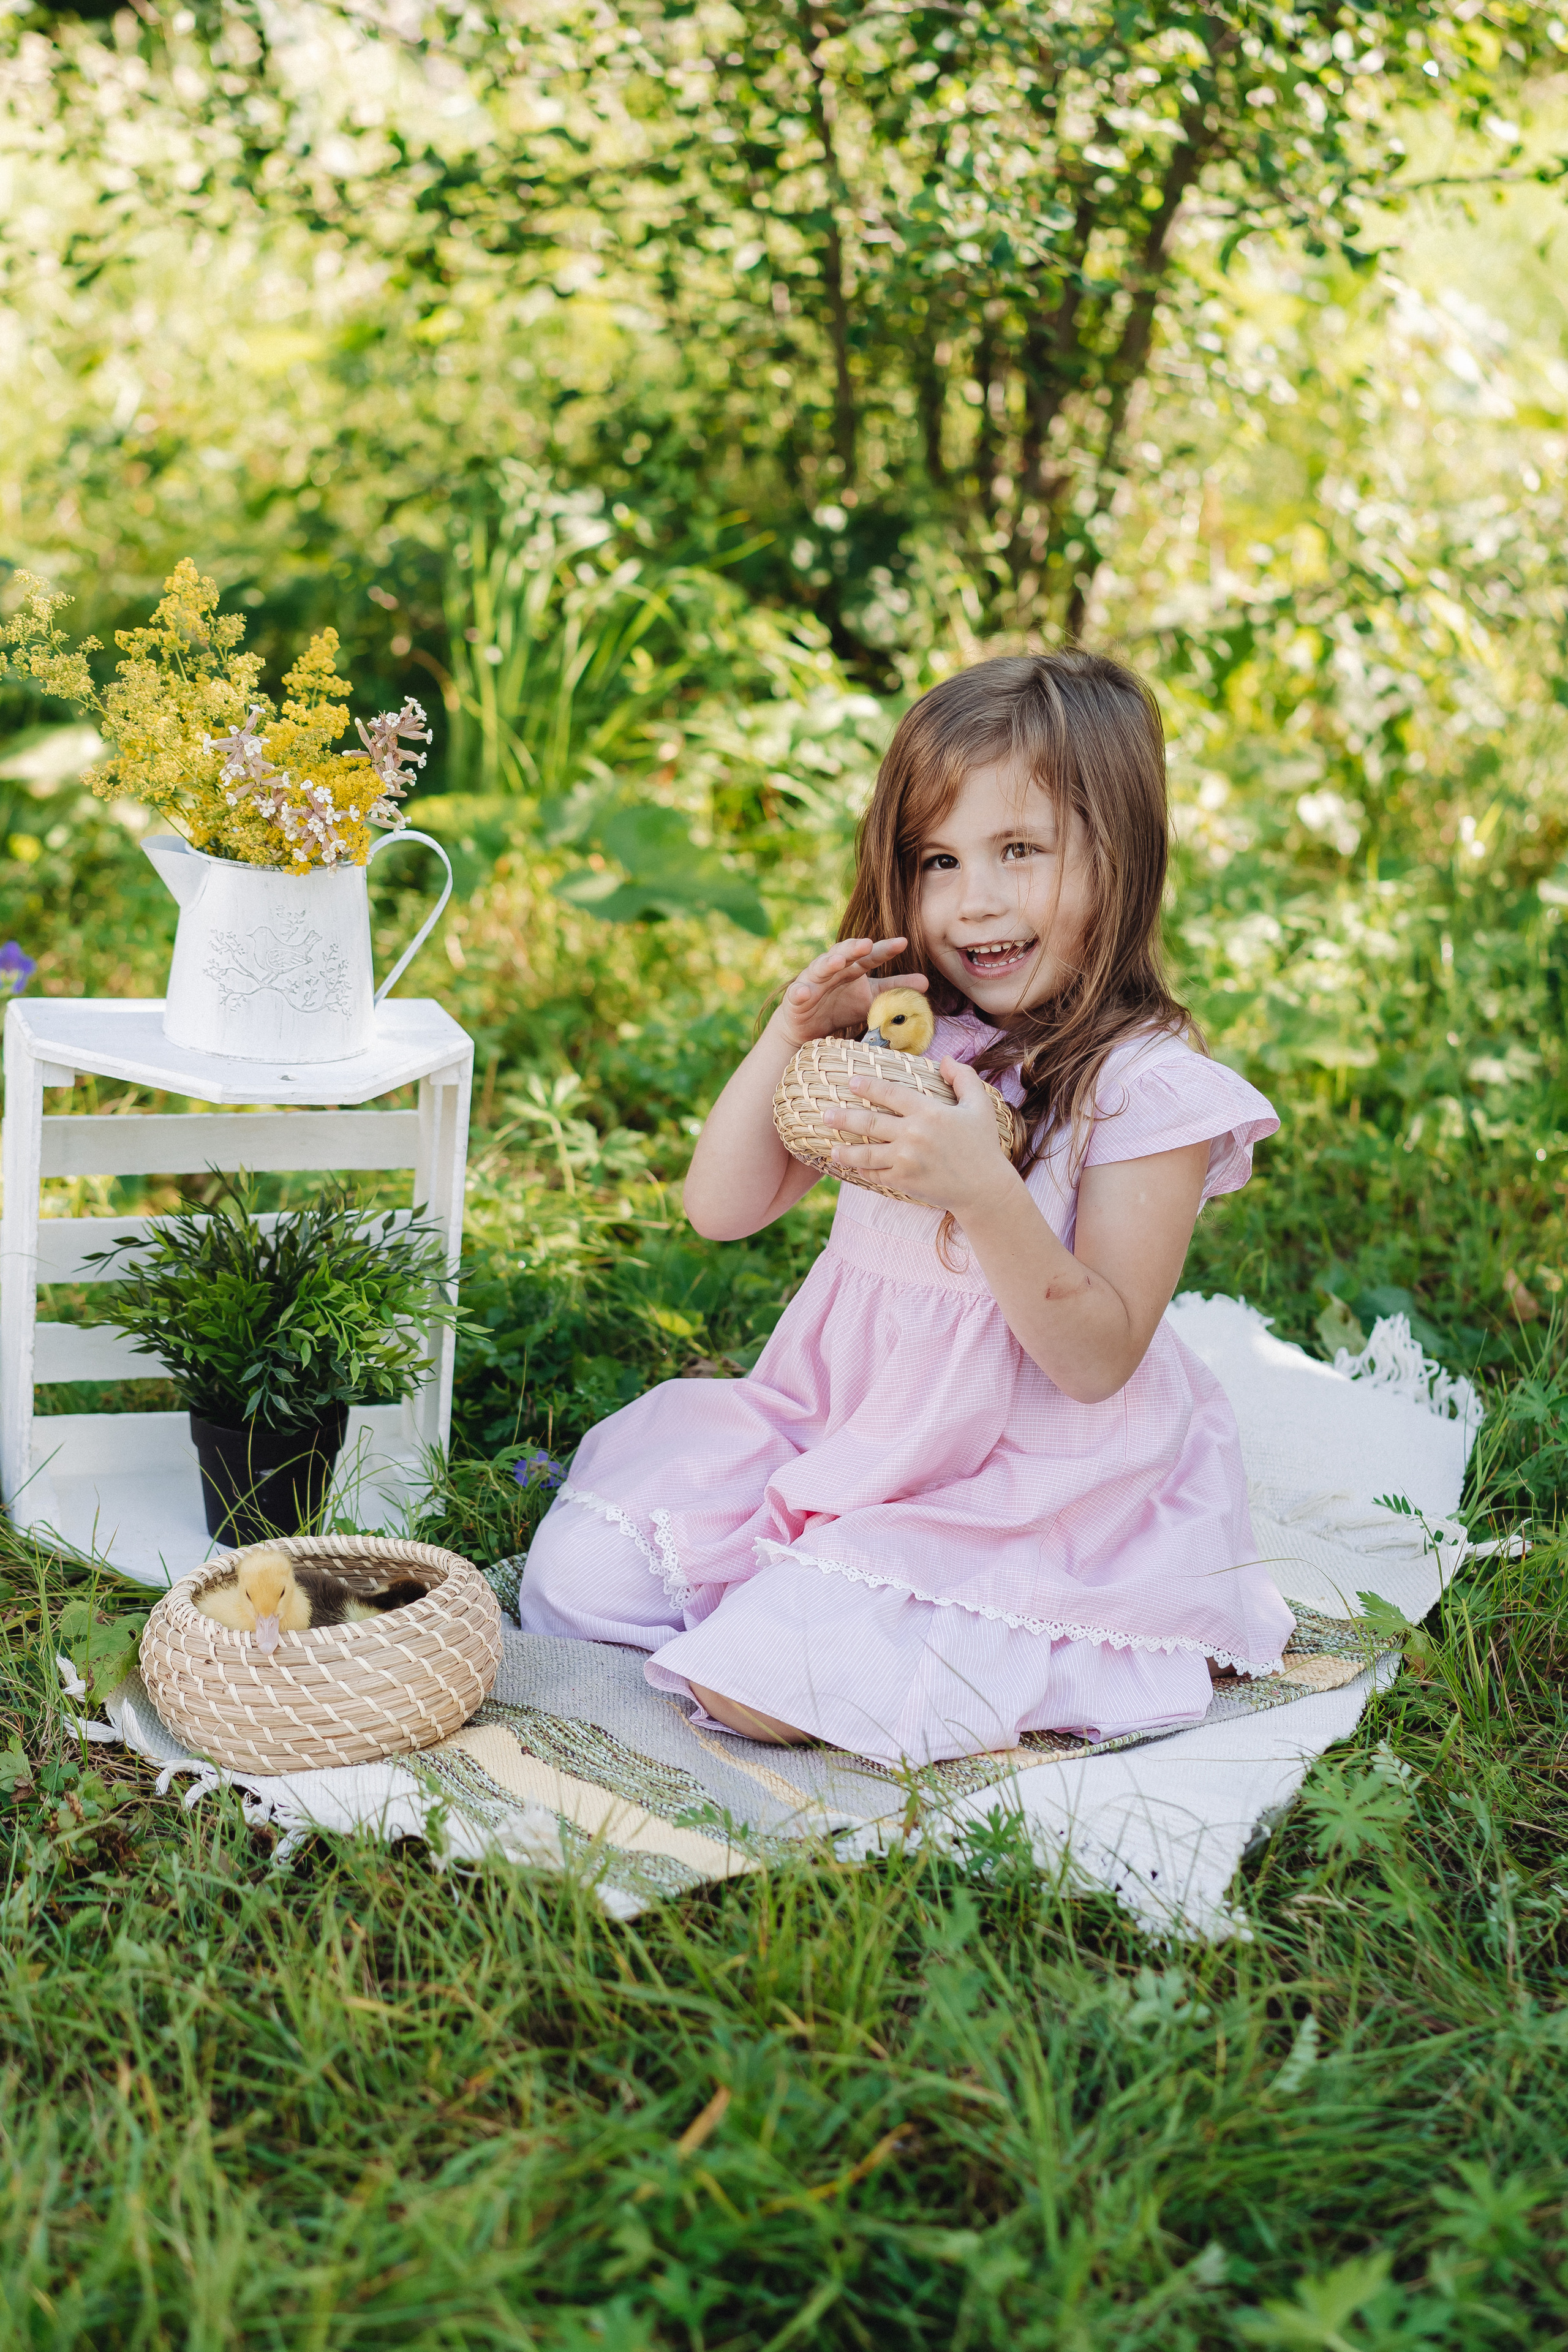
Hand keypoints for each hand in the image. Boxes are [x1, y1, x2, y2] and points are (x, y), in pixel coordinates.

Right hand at [769, 938, 927, 1052]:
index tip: (903, 943)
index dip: (885, 949)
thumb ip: (895, 990)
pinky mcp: (796, 998)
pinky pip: (798, 993)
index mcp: (852, 968)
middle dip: (854, 948)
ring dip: (828, 963)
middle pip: (843, 954)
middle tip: (867, 944)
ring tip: (838, 961)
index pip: (870, 956)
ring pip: (820, 968)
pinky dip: (800, 992)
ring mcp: (812, 981)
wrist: (808, 1029)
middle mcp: (832, 970)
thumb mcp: (871, 999)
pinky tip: (804, 993)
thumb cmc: (841, 1008)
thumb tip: (926, 982)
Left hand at [819, 1057, 1017, 1216]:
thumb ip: (964, 1078)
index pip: (890, 1093)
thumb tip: (945, 1059)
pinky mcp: (904, 1181)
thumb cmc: (983, 1146)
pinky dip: (863, 1171)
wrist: (985, 1189)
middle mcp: (913, 1134)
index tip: (851, 1081)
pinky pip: (875, 1174)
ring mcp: (906, 1159)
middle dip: (843, 1117)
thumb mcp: (980, 1106)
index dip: (868, 1086)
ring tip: (831, 1147)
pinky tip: (854, 1167)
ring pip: (865, 1152)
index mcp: (929, 1112)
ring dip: (845, 1150)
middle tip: (825, 1113)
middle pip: (869, 1122)